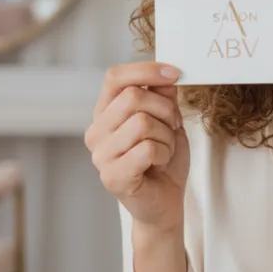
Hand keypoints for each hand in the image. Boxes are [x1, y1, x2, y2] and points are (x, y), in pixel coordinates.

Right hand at [85, 61, 188, 233]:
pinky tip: (159, 164)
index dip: (146, 70)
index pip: (115, 77)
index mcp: (105, 112)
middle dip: (165, 109)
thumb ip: (163, 95)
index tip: (176, 73)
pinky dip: (164, 153)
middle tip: (173, 125)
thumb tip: (167, 72)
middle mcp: (96, 131)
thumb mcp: (167, 119)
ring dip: (166, 135)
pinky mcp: (112, 176)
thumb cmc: (163, 159)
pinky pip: (147, 149)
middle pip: (133, 97)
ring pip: (142, 122)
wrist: (165, 201)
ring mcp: (100, 155)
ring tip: (164, 149)